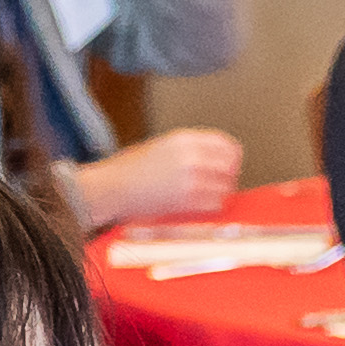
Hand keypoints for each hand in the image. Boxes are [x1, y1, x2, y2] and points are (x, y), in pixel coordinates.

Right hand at [74, 129, 244, 226]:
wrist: (112, 187)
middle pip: (231, 165)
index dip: (232, 156)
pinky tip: (199, 206)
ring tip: (207, 196)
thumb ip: (190, 149)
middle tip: (221, 183)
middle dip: (228, 176)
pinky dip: (211, 207)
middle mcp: (191, 156)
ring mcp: (191, 178)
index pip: (226, 144)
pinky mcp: (187, 200)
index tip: (231, 164)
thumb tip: (215, 159)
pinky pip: (215, 203)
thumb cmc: (131, 170)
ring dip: (220, 193)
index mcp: (184, 139)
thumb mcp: (162, 146)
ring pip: (225, 186)